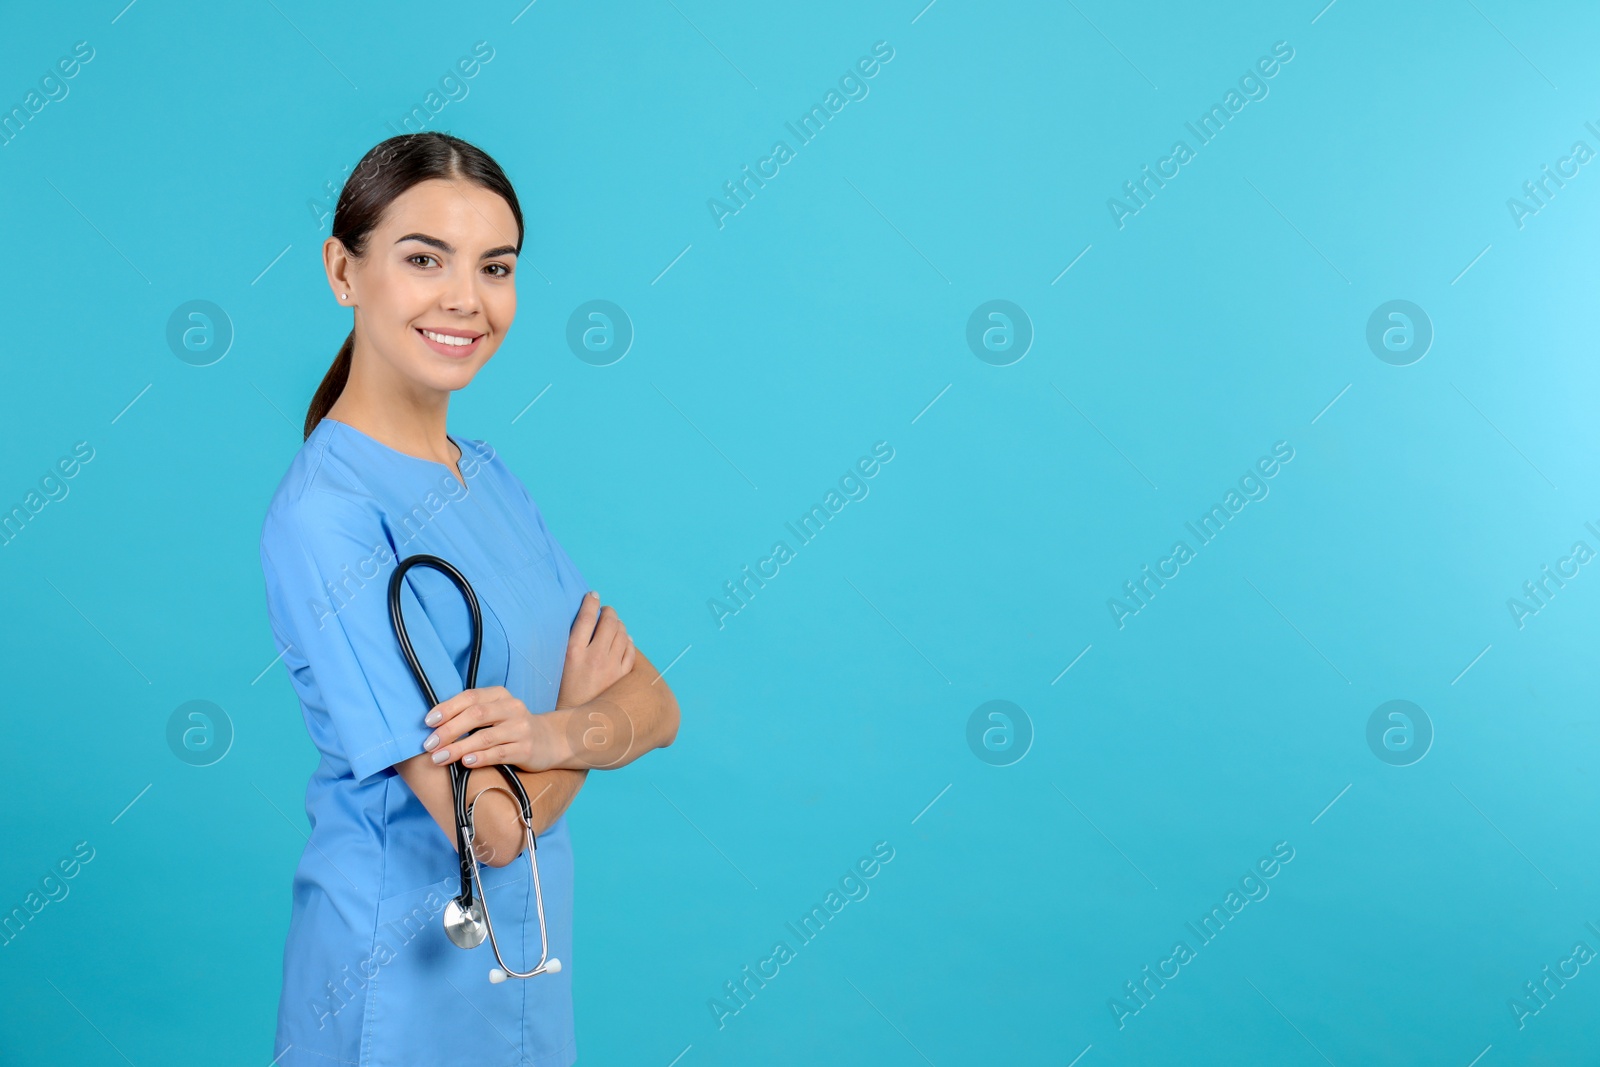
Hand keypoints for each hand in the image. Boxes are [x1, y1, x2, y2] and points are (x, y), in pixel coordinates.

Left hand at [421, 686, 561, 772]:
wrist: (551, 740)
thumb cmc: (513, 727)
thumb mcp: (496, 712)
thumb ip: (472, 714)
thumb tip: (434, 726)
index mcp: (500, 695)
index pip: (470, 697)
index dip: (447, 708)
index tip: (428, 722)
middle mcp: (512, 708)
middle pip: (476, 715)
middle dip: (449, 730)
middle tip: (429, 745)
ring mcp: (521, 729)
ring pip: (485, 737)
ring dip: (458, 748)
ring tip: (439, 758)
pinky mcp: (526, 749)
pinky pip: (500, 753)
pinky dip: (481, 758)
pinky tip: (466, 762)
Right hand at [555, 591, 635, 709]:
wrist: (576, 720)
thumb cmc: (563, 691)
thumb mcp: (559, 665)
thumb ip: (571, 643)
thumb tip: (584, 619)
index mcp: (573, 652)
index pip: (586, 617)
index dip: (591, 602)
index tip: (593, 595)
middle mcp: (594, 657)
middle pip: (608, 622)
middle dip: (608, 611)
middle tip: (606, 611)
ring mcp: (611, 666)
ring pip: (621, 633)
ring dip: (618, 624)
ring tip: (613, 624)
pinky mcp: (622, 676)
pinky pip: (630, 649)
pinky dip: (627, 640)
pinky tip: (623, 640)